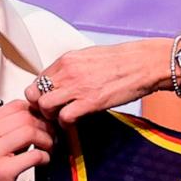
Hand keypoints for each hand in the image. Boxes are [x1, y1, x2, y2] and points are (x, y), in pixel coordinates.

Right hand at [0, 101, 53, 180]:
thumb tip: (37, 120)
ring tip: (48, 148)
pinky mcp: (2, 171)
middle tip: (51, 136)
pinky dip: (44, 156)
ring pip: (29, 132)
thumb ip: (8, 131)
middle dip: (44, 125)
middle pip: (25, 117)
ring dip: (46, 140)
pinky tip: (43, 160)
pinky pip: (33, 155)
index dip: (35, 111)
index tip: (44, 121)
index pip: (15, 105)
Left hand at [27, 39, 170, 124]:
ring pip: (44, 106)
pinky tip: (73, 123)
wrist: (145, 63)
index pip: (37, 79)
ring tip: (61, 119)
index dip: (40, 94)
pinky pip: (64, 117)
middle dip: (39, 107)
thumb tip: (62, 81)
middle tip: (50, 114)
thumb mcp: (90, 57)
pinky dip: (65, 124)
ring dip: (50, 116)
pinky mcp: (91, 101)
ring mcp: (78, 86)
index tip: (47, 103)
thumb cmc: (122, 60)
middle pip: (34, 93)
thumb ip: (72, 68)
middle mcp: (68, 71)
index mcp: (67, 59)